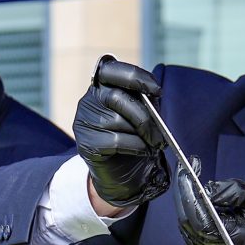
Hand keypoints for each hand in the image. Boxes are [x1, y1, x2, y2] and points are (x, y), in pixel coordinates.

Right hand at [71, 57, 168, 209]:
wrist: (122, 174)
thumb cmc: (133, 139)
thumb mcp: (142, 114)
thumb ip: (145, 101)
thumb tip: (153, 95)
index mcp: (102, 88)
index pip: (111, 71)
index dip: (135, 76)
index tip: (157, 90)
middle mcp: (88, 101)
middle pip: (117, 98)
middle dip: (144, 117)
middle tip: (160, 134)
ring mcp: (84, 122)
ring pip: (117, 121)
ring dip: (142, 135)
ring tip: (152, 144)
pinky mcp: (86, 143)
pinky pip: (116, 141)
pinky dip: (135, 146)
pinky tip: (141, 151)